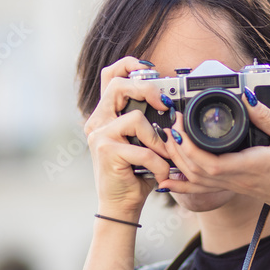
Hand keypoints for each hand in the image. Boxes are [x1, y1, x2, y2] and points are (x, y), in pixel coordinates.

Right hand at [84, 57, 173, 217]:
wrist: (121, 205)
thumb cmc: (136, 173)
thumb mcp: (143, 142)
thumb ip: (148, 122)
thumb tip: (171, 105)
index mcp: (106, 115)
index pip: (110, 76)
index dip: (128, 65)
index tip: (150, 69)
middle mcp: (98, 121)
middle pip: (119, 86)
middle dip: (147, 90)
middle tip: (165, 105)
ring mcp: (99, 135)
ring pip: (135, 118)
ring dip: (158, 140)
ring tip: (164, 158)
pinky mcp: (106, 151)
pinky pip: (142, 148)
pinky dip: (158, 163)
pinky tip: (159, 174)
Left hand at [157, 91, 269, 223]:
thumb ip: (268, 118)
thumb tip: (247, 96)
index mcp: (251, 165)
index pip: (211, 162)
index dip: (189, 145)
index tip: (181, 122)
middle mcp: (238, 178)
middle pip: (195, 170)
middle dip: (177, 147)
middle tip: (171, 123)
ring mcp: (234, 185)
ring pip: (196, 180)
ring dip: (177, 161)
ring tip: (169, 138)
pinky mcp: (234, 187)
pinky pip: (202, 188)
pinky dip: (182, 184)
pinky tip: (167, 181)